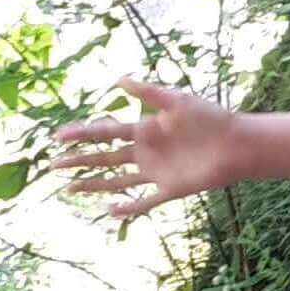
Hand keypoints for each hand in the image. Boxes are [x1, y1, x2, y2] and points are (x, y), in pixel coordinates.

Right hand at [56, 77, 244, 219]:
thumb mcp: (177, 101)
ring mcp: (155, 172)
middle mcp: (145, 152)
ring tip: (68, 190)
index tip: (57, 137)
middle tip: (52, 165)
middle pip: (104, 158)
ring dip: (93, 185)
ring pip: (116, 181)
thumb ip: (148, 92)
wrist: (237, 144)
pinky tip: (109, 211)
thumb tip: (117, 79)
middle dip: (78, 161)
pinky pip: (144, 202)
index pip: (104, 133)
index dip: (80, 134)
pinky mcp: (170, 190)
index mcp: (143, 129)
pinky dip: (127, 208)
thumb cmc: (210, 118)